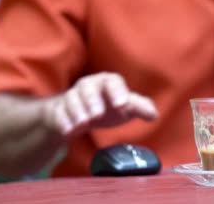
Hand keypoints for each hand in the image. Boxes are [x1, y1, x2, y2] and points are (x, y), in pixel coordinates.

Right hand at [42, 72, 157, 137]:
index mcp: (108, 82)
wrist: (83, 112)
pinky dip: (63, 121)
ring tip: (83, 124)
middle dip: (93, 101)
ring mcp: (73, 96)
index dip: (118, 92)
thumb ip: (140, 108)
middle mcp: (89, 85)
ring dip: (77, 111)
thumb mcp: (126, 107)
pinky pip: (59, 112)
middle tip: (98, 115)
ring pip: (72, 99)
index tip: (122, 105)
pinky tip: (68, 131)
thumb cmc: (109, 106)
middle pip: (88, 88)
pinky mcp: (60, 108)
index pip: (113, 81)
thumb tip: (154, 114)